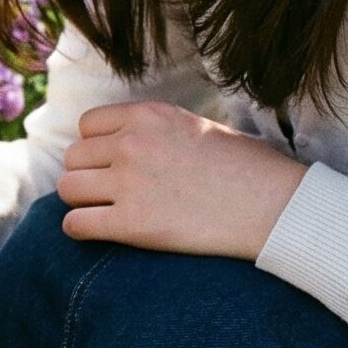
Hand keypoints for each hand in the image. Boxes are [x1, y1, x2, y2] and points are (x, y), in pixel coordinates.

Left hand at [56, 102, 306, 259]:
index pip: (87, 125)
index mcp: (148, 116)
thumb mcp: (199, 128)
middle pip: (73, 157)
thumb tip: (126, 141)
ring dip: (81, 201)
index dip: (96, 146)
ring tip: (104, 210)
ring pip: (68, 188)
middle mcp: (132, 145)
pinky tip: (97, 231)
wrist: (279, 208)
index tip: (112, 163)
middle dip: (87, 174)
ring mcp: (130, 184)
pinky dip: (81, 229)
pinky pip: (76, 224)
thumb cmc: (250, 169)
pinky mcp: (134, 224)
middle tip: (110, 191)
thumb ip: (157, 131)